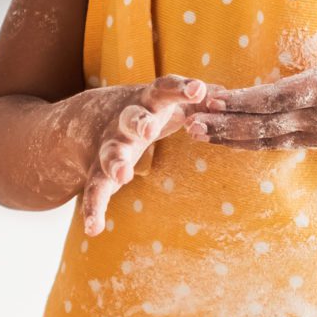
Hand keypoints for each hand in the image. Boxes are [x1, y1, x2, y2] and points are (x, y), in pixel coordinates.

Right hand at [78, 75, 211, 233]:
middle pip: (131, 118)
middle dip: (140, 122)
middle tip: (149, 129)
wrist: (86, 118)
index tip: (199, 90)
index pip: (164, 89)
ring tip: (122, 176)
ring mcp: (110, 145)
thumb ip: (196, 101)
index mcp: (148, 101)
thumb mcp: (167, 100)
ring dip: (115, 163)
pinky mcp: (97, 170)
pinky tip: (93, 228)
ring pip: (110, 152)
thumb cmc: (144, 109)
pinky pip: (94, 189)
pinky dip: (93, 208)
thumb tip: (229, 96)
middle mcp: (126, 121)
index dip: (181, 88)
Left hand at [189, 0, 316, 149]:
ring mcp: (315, 132)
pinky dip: (246, 143)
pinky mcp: (315, 140)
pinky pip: (275, 144)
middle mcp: (316, 116)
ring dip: (227, 137)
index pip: (277, 97)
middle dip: (223, 123)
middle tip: (185, 120)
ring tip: (193, 132)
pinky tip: (222, 139)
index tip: (214, 97)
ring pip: (264, 140)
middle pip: (261, 125)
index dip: (244, 100)